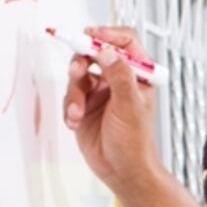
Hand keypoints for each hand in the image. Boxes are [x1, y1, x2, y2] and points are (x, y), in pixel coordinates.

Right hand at [62, 26, 161, 193]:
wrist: (122, 171)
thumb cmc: (135, 143)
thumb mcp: (130, 106)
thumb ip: (119, 76)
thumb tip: (107, 51)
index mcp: (137, 76)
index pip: (125, 43)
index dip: (108, 35)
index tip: (91, 36)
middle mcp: (118, 80)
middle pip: (95, 53)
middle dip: (82, 61)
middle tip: (77, 70)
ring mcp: (100, 92)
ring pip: (78, 74)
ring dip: (74, 92)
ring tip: (77, 110)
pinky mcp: (84, 105)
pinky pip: (69, 95)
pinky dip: (68, 107)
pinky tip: (74, 121)